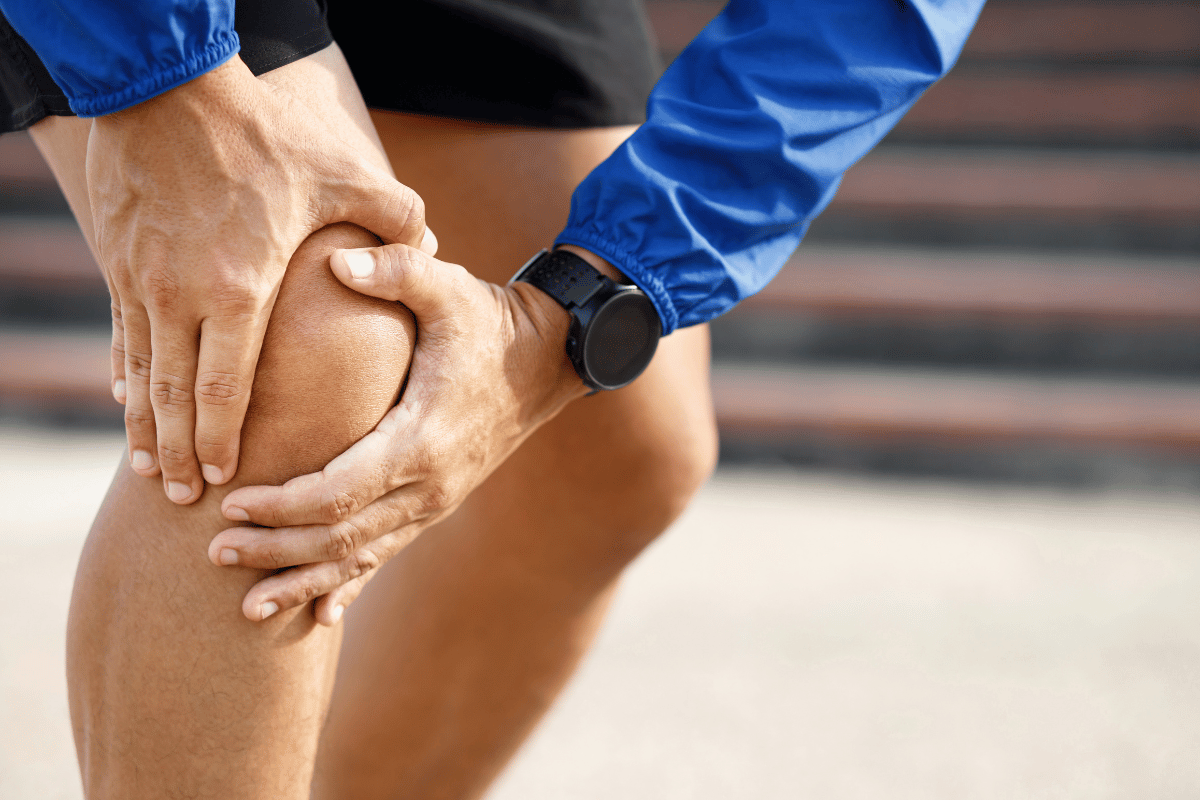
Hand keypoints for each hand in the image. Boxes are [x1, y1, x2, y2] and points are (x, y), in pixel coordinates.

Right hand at [89, 55, 434, 503]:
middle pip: (174, 396)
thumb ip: (394, 218)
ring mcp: (141, 278)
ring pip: (139, 372)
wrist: (167, 84)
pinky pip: (119, 331)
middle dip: (178, 452)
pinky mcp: (119, 258)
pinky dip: (124, 373)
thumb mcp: (341, 172)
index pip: (227, 385)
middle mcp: (181, 294)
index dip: (222, 437)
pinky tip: (127, 401)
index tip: (225, 476)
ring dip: (144, 426)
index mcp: (240, 287)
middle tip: (183, 496)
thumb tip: (431, 246)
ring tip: (150, 469)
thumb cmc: (261, 134)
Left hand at [209, 243, 593, 623]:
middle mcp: (429, 485)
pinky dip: (350, 584)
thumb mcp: (450, 287)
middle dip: (275, 550)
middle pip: (341, 537)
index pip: (339, 491)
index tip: (231, 504)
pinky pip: (387, 554)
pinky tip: (320, 616)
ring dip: (304, 581)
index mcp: (421, 438)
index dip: (282, 505)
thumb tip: (337, 260)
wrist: (548, 361)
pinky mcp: (436, 504)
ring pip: (361, 558)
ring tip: (248, 608)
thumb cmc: (490, 322)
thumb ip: (397, 269)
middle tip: (213, 552)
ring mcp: (435, 501)